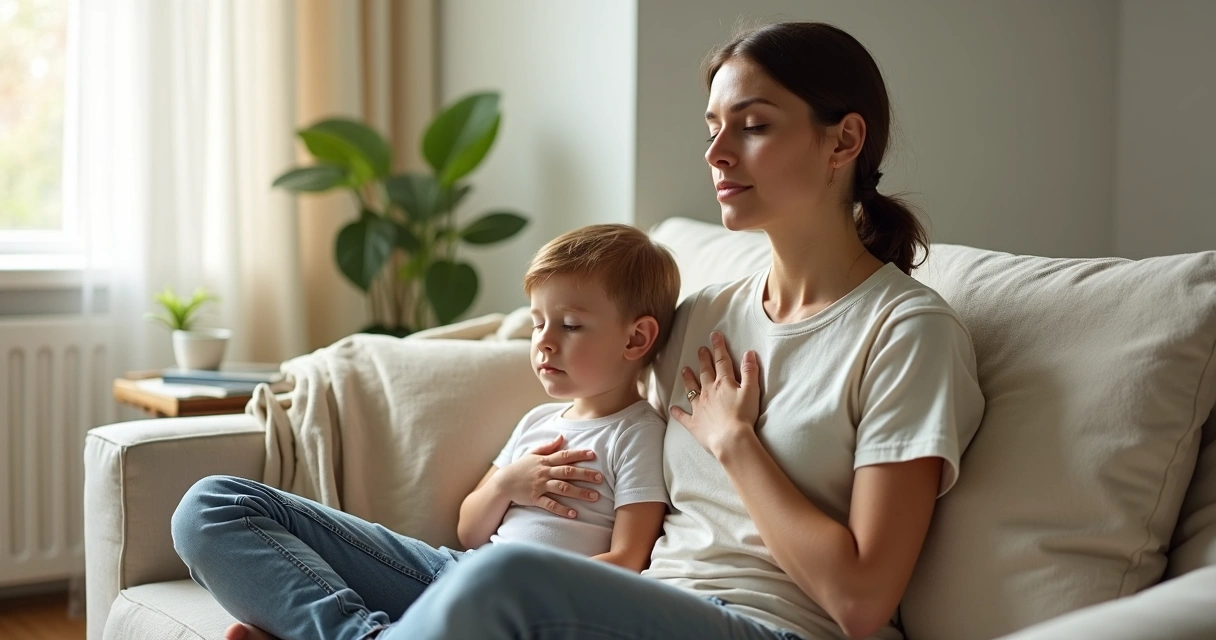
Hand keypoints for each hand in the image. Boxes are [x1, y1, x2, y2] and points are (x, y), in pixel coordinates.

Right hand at [493, 434, 602, 517]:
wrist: (503, 483)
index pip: (565, 456)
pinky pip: (550, 505)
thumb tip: (562, 437)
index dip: (579, 454)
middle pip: (567, 472)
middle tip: (600, 478)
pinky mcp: (535, 499)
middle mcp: (544, 472)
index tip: (594, 455)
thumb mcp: (532, 453)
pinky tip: (574, 514)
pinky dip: (562, 509)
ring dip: (579, 492)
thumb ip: (548, 446)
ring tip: (594, 497)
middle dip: (585, 474)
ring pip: (562, 488)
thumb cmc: (520, 467)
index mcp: (545, 461)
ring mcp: (540, 486)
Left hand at [670, 331, 760, 457]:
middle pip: (705, 372)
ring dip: (688, 379)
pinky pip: (683, 416)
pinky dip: (677, 412)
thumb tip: (749, 353)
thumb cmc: (743, 416)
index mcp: (723, 383)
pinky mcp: (694, 423)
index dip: (718, 347)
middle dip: (703, 359)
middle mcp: (708, 392)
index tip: (714, 335)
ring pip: (691, 389)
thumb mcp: (751, 391)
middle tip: (700, 349)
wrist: (730, 439)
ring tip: (684, 370)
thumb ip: (750, 372)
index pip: (721, 361)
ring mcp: (699, 407)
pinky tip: (672, 408)